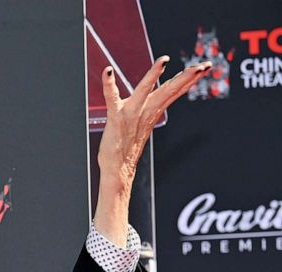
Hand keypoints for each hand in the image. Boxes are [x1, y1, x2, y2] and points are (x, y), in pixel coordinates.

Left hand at [98, 56, 211, 182]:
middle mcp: (145, 111)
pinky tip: (107, 71)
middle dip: (186, 77)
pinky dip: (109, 84)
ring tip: (163, 60)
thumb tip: (161, 97)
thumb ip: (153, 108)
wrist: (117, 169)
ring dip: (153, 75)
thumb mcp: (145, 123)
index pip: (175, 91)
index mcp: (153, 111)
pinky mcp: (115, 117)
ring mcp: (130, 114)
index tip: (204, 67)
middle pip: (168, 90)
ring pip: (144, 91)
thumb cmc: (127, 147)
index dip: (189, 79)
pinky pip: (111, 98)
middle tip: (203, 65)